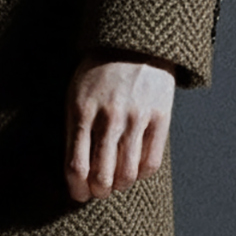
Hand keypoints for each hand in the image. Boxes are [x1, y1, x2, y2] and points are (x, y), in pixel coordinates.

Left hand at [65, 50, 175, 202]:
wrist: (135, 43)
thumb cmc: (100, 72)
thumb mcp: (76, 93)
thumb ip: (75, 129)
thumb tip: (76, 171)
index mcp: (82, 109)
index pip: (76, 165)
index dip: (77, 188)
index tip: (78, 193)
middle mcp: (109, 116)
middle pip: (102, 176)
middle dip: (98, 191)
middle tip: (98, 191)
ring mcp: (136, 118)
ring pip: (127, 174)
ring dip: (119, 185)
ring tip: (116, 181)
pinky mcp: (160, 118)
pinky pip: (151, 162)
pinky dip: (141, 174)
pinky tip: (135, 168)